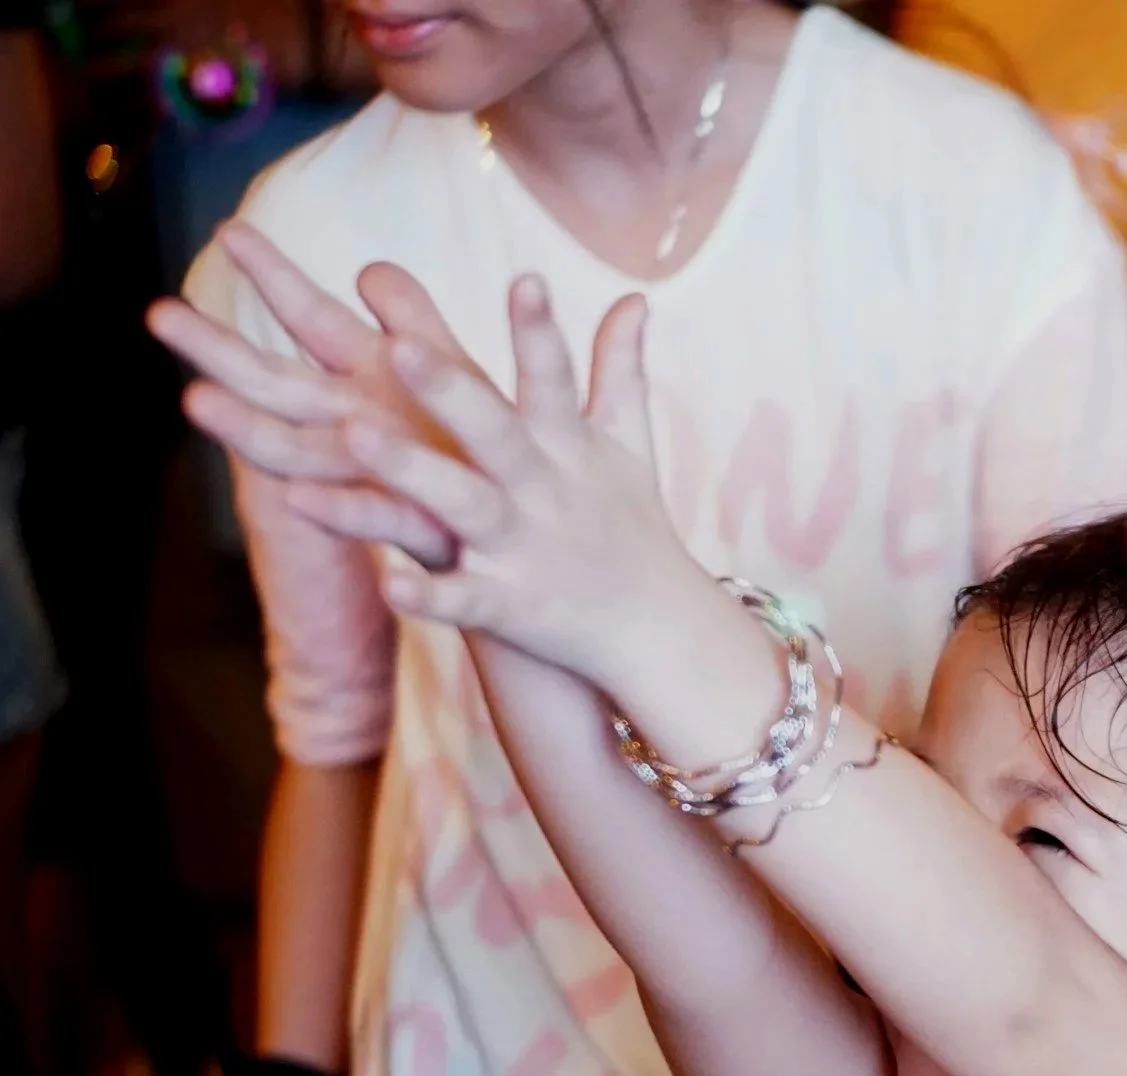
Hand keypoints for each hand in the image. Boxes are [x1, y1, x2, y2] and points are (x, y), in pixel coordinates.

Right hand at [148, 224, 473, 565]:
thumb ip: (412, 321)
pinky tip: (299, 502)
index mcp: (372, 382)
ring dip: (247, 431)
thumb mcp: (452, 373)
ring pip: (302, 454)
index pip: (310, 320)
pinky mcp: (422, 532)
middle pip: (278, 384)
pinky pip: (378, 523)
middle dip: (219, 350)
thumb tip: (365, 270)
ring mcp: (380, 480)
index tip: (231, 230)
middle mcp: (360, 428)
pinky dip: (341, 514)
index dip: (275, 279)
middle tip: (157, 314)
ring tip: (195, 402)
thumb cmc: (480, 452)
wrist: (520, 547)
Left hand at [341, 274, 710, 693]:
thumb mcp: (631, 445)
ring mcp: (524, 549)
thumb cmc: (633, 528)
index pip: (554, 380)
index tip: (527, 280)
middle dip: (451, 391)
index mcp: (568, 447)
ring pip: (462, 505)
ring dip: (411, 473)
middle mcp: (543, 490)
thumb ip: (620, 369)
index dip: (541, 333)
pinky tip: (388, 584)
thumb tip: (633, 298)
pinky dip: (429, 596)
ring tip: (354, 437)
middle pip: (495, 433)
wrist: (659, 632)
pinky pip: (462, 600)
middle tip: (402, 346)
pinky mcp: (509, 606)